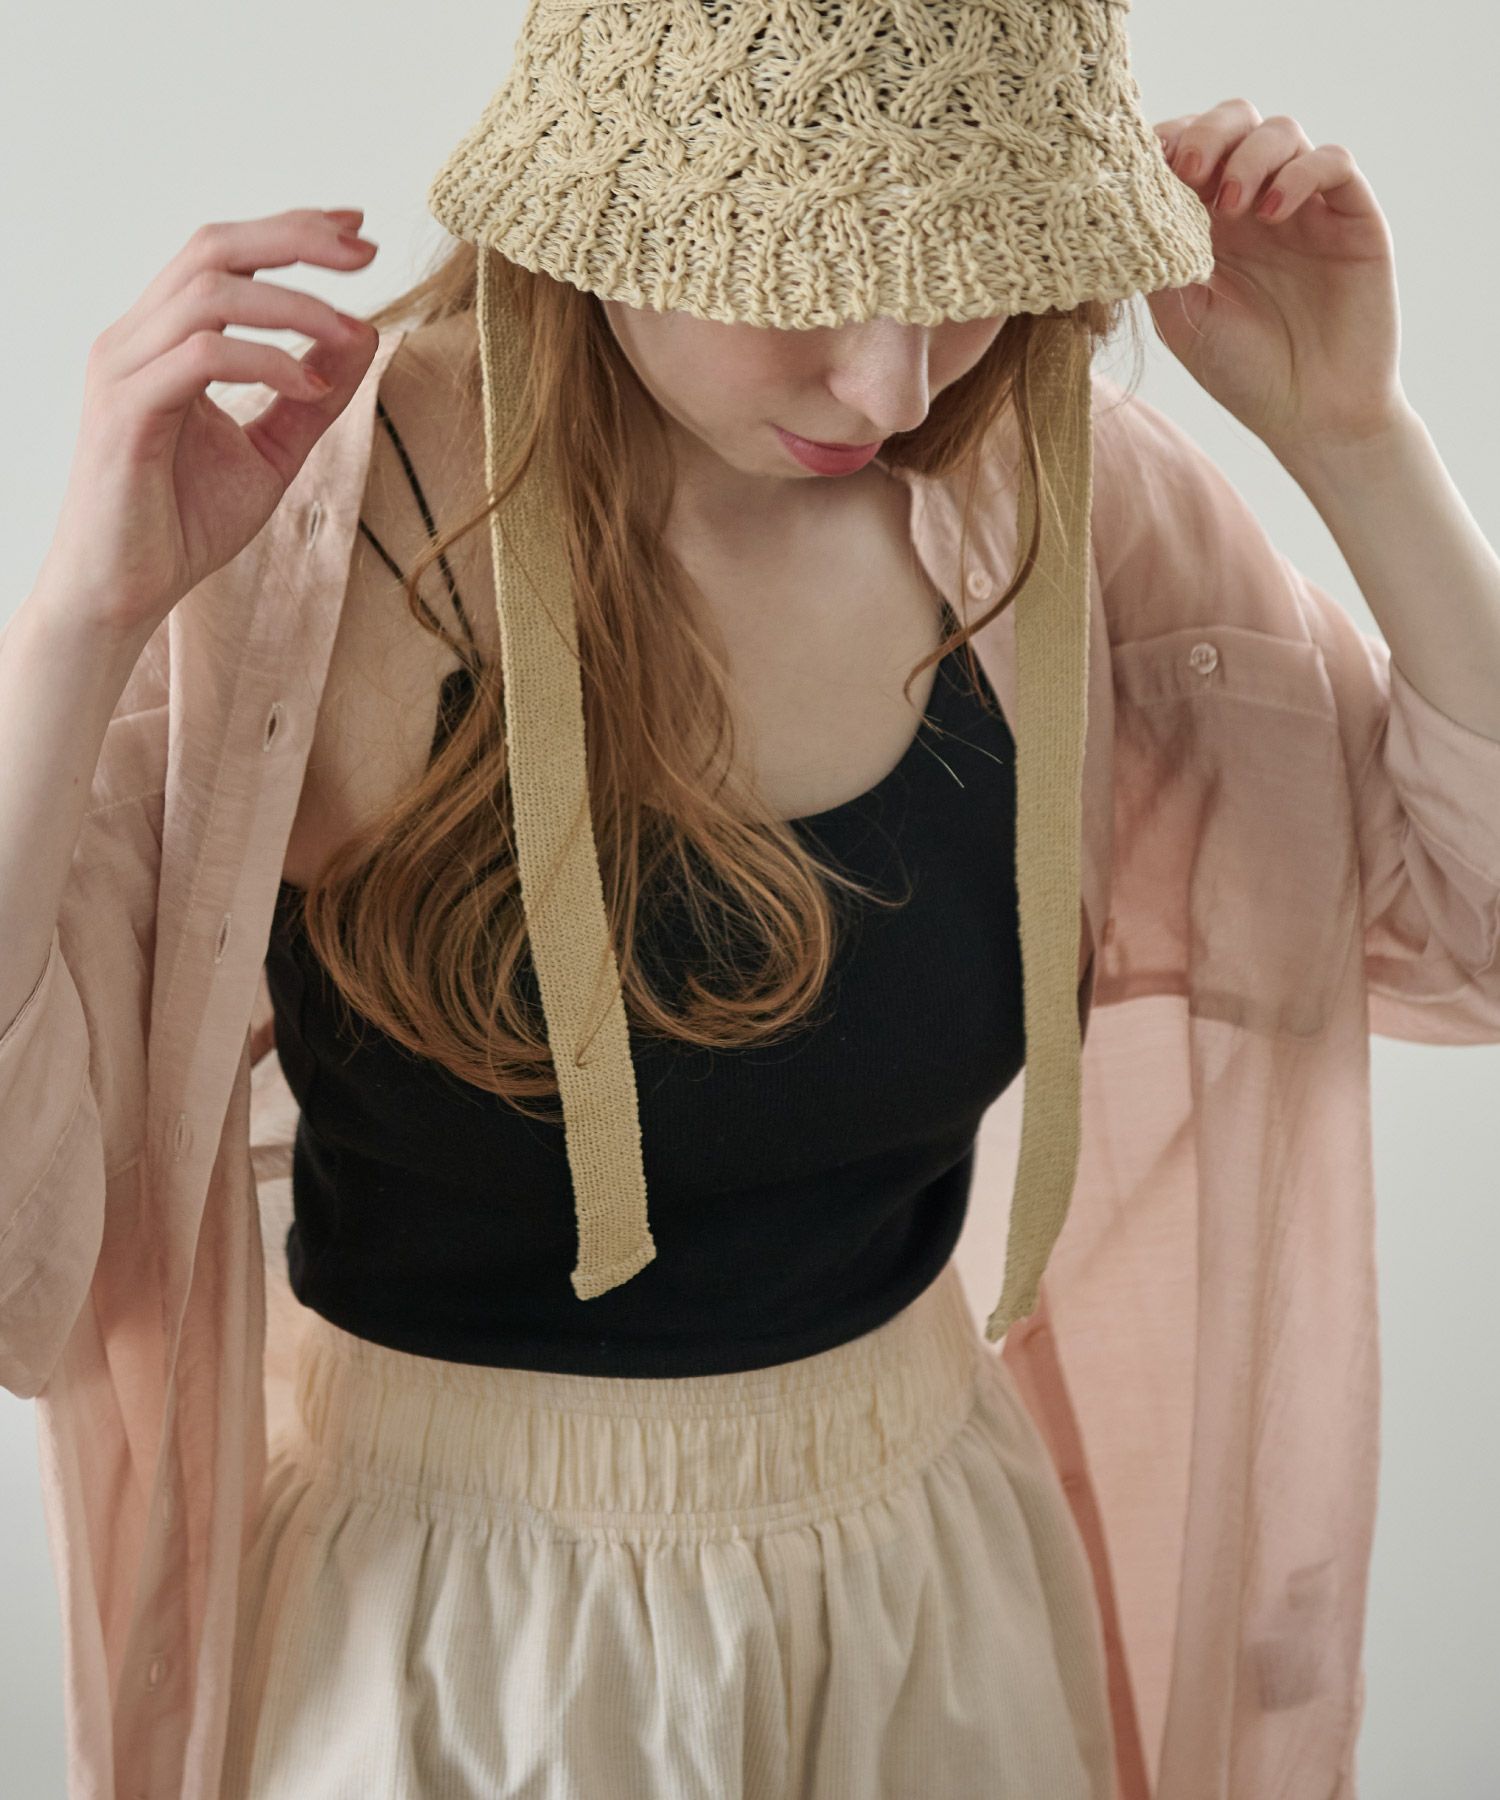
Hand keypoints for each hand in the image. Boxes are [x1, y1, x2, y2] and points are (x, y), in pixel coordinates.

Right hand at [34, 208, 380, 641]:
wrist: (124, 593)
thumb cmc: (184, 524)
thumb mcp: (272, 452)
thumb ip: (314, 397)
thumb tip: (364, 333)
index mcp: (162, 339)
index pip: (224, 254)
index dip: (291, 230)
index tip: (358, 230)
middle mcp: (134, 338)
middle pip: (214, 247)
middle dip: (297, 238)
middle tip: (368, 252)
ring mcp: (124, 369)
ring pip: (210, 292)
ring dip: (295, 305)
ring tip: (352, 332)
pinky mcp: (127, 411)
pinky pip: (202, 357)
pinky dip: (267, 362)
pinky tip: (310, 390)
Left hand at [1146, 98, 1409, 459]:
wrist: (1311, 414)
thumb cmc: (1240, 370)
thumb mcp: (1181, 316)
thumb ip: (1157, 259)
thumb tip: (1119, 209)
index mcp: (1205, 221)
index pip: (1186, 150)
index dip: (1167, 142)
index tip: (1144, 162)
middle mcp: (1255, 202)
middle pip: (1234, 121)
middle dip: (1207, 133)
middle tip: (1188, 169)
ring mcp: (1304, 204)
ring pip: (1281, 131)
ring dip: (1248, 156)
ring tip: (1230, 206)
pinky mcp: (1351, 215)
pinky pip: (1332, 161)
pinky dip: (1300, 173)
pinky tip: (1274, 213)